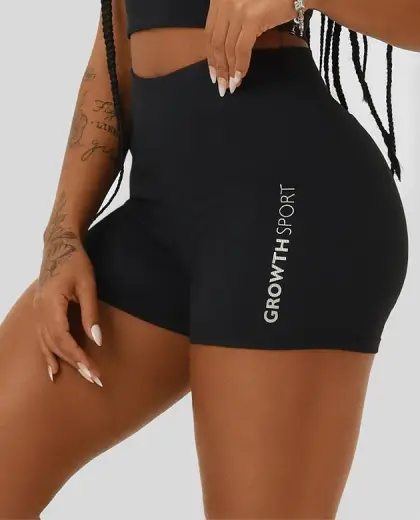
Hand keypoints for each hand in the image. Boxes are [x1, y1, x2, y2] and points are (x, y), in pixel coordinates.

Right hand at [33, 237, 102, 385]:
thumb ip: (91, 314)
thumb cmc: (76, 263)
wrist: (59, 246)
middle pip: (56, 346)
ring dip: (64, 362)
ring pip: (48, 345)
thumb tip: (97, 341)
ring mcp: (37, 313)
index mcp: (51, 305)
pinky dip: (49, 355)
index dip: (78, 357)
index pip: (64, 340)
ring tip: (82, 376)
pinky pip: (42, 339)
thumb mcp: (88, 286)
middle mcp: (40, 312)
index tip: (94, 370)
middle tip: (95, 378)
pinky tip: (55, 370)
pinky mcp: (40, 312)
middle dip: (75, 363)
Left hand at [205, 0, 296, 94]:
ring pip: (227, 48)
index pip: (209, 33)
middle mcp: (225, 2)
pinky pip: (242, 49)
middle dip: (219, 68)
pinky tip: (240, 77)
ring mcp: (237, 10)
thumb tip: (225, 48)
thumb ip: (231, 19)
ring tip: (231, 86)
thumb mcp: (243, 5)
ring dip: (229, 71)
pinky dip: (241, 65)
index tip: (213, 72)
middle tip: (221, 85)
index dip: (211, 56)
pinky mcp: (252, 18)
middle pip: (216, 42)